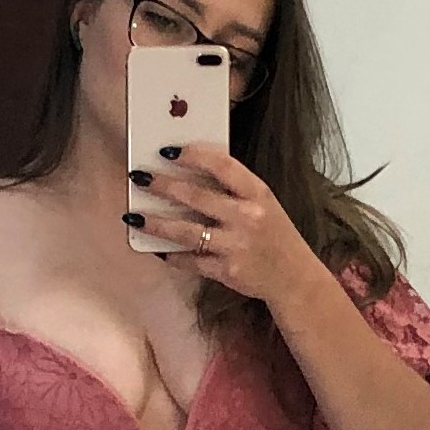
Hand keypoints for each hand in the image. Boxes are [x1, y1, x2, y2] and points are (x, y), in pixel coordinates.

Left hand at [128, 142, 311, 300]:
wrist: (294, 278)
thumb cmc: (274, 235)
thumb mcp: (262, 204)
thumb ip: (233, 189)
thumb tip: (189, 172)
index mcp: (257, 193)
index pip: (222, 165)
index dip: (193, 155)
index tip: (168, 151)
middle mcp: (246, 217)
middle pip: (196, 196)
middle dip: (163, 185)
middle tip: (139, 177)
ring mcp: (236, 246)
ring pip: (187, 232)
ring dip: (157, 223)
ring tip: (135, 217)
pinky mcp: (227, 271)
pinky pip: (192, 261)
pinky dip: (173, 256)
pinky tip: (157, 249)